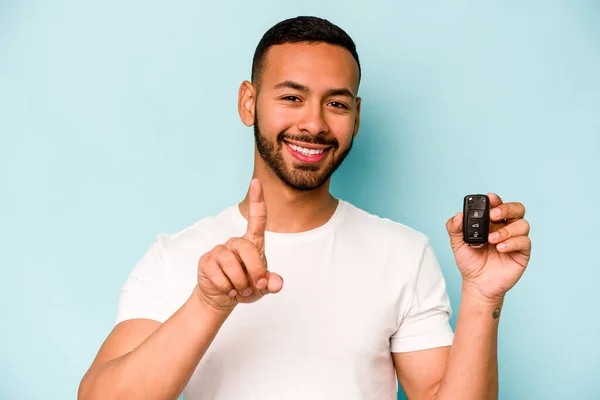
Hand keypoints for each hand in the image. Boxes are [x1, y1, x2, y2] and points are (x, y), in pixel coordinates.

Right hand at [196, 178, 282, 312]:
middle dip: (255, 270)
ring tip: (240, 290)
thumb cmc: (245, 287)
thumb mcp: (262, 288)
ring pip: (231, 263)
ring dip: (239, 282)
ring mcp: (219, 250)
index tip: (257, 182)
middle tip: (256, 286)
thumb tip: (276, 283)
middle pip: (247, 248)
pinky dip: (226, 287)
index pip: (257, 218)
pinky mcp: (206, 261)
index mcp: (252, 243)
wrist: (222, 298)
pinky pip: (218, 274)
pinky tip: (227, 290)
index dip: (257, 200)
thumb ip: (271, 283)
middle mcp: (236, 242)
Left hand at [446, 193, 530, 302]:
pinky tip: (500, 248)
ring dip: (507, 229)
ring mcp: (515, 239)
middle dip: (506, 208)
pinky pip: (525, 242)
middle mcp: (506, 227)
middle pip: (517, 209)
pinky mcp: (522, 253)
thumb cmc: (470, 261)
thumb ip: (454, 228)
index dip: (496, 199)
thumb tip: (458, 215)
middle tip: (493, 215)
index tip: (489, 198)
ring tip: (492, 240)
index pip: (498, 205)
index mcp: (492, 222)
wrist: (476, 284)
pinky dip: (513, 242)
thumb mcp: (457, 243)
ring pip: (523, 224)